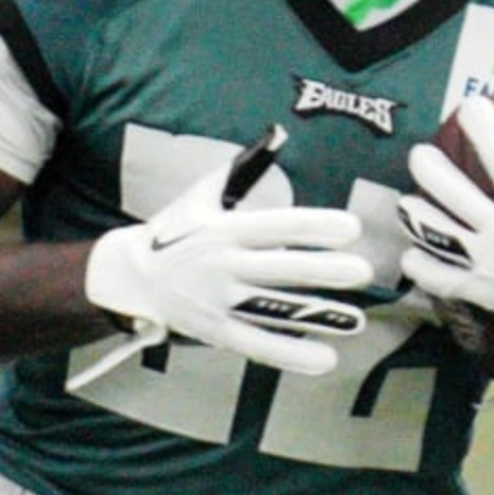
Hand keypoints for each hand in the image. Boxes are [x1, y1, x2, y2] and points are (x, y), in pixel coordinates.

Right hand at [81, 152, 371, 376]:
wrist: (129, 277)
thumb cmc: (174, 231)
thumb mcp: (201, 195)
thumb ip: (242, 167)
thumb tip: (278, 134)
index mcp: (223, 228)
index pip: (276, 226)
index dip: (314, 226)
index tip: (351, 228)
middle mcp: (222, 264)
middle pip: (280, 268)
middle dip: (324, 270)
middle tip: (364, 272)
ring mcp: (218, 301)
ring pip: (273, 311)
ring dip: (316, 318)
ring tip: (357, 321)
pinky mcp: (215, 331)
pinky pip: (257, 345)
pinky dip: (291, 354)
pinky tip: (325, 360)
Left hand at [395, 98, 493, 369]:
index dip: (484, 126)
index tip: (470, 105)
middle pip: (451, 191)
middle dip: (428, 167)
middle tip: (419, 155)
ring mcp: (488, 263)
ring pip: (435, 231)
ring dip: (415, 214)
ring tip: (407, 202)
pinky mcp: (482, 292)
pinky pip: (439, 277)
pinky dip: (420, 266)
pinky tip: (412, 255)